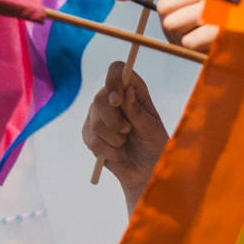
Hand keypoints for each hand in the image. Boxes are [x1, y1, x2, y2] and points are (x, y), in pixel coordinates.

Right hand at [81, 62, 168, 199]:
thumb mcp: (151, 129)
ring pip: (95, 121)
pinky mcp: (90, 133)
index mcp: (133, 90)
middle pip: (100, 98)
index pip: (116, 71)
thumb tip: (128, 90)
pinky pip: (91, 138)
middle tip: (127, 131)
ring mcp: (99, 115)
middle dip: (114, 121)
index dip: (113, 81)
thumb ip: (138, 111)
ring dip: (113, 138)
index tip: (117, 101)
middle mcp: (113, 99)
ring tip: (124, 142)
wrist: (145, 172)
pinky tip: (116, 152)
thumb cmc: (154, 146)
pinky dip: (107, 149)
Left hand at [118, 0, 219, 52]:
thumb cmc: (229, 18)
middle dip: (170, 24)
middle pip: (163, 9)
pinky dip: (194, 48)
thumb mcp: (207, 0)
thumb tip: (149, 5)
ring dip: (181, 38)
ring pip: (171, 26)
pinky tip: (209, 44)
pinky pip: (187, 43)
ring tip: (202, 36)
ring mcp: (212, 8)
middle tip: (191, 29)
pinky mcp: (219, 29)